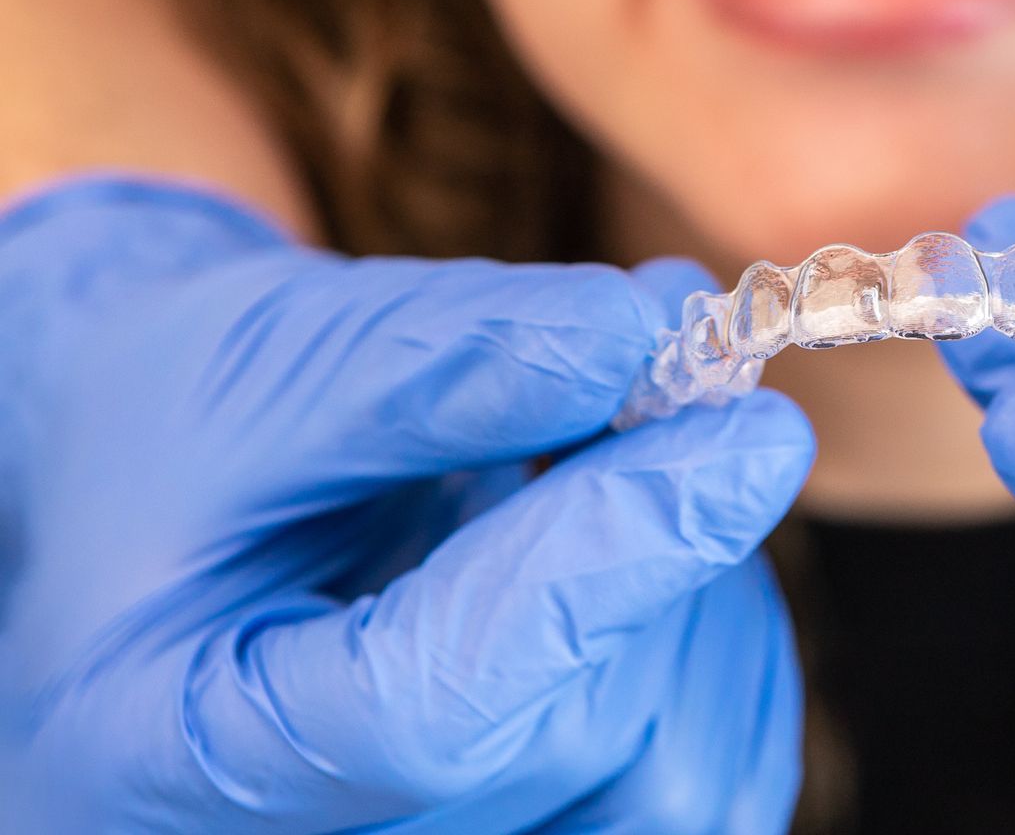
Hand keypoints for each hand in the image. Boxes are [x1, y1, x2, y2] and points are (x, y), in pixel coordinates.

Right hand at [0, 179, 813, 832]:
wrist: (198, 501)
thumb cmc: (192, 429)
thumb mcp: (262, 361)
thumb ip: (434, 360)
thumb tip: (632, 336)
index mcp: (167, 752)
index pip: (425, 709)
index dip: (600, 565)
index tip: (748, 435)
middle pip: (566, 735)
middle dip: (658, 538)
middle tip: (679, 378)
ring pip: (677, 771)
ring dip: (704, 584)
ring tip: (617, 465)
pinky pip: (716, 778)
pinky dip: (722, 640)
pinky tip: (647, 550)